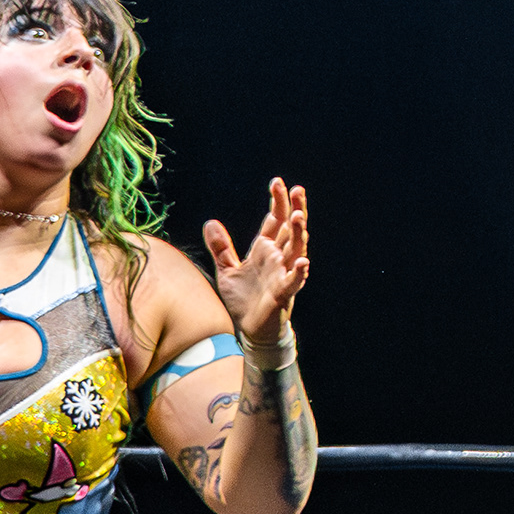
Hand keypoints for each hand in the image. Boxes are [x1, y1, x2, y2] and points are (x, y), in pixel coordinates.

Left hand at [202, 178, 311, 343]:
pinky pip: (294, 281)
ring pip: (295, 250)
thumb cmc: (244, 300)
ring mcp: (283, 275)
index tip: (277, 182)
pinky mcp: (283, 294)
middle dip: (294, 209)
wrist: (251, 331)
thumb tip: (210, 222)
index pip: (275, 221)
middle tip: (297, 189)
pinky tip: (303, 261)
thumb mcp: (227, 270)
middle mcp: (278, 259)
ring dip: (298, 234)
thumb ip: (221, 247)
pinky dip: (300, 272)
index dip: (278, 202)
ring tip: (298, 217)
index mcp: (265, 251)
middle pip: (289, 230)